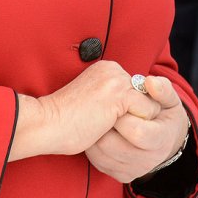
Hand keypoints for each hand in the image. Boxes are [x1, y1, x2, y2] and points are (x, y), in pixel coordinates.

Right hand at [11, 61, 159, 160]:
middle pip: (145, 95)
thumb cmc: (66, 120)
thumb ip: (110, 98)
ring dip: (138, 121)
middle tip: (114, 127)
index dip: (130, 111)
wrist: (49, 122)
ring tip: (114, 128)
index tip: (112, 122)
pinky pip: (145, 111)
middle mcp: (113, 69)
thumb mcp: (93, 102)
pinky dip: (137, 125)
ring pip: (148, 104)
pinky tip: (115, 129)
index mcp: (105, 69)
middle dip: (137, 115)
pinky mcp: (120, 94)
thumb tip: (129, 112)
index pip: (135, 89)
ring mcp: (116, 80)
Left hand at [85, 74, 188, 183]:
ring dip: (95, 133)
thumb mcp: (170, 100)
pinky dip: (92, 144)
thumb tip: (150, 82)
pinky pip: (97, 160)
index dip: (123, 115)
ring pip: (101, 154)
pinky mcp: (119, 174)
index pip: (137, 132)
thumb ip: (162, 89)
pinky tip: (98, 129)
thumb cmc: (165, 114)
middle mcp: (147, 160)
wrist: (167, 141)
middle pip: (114, 145)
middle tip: (104, 108)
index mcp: (161, 140)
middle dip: (105, 124)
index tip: (118, 101)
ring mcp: (132, 170)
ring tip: (100, 117)